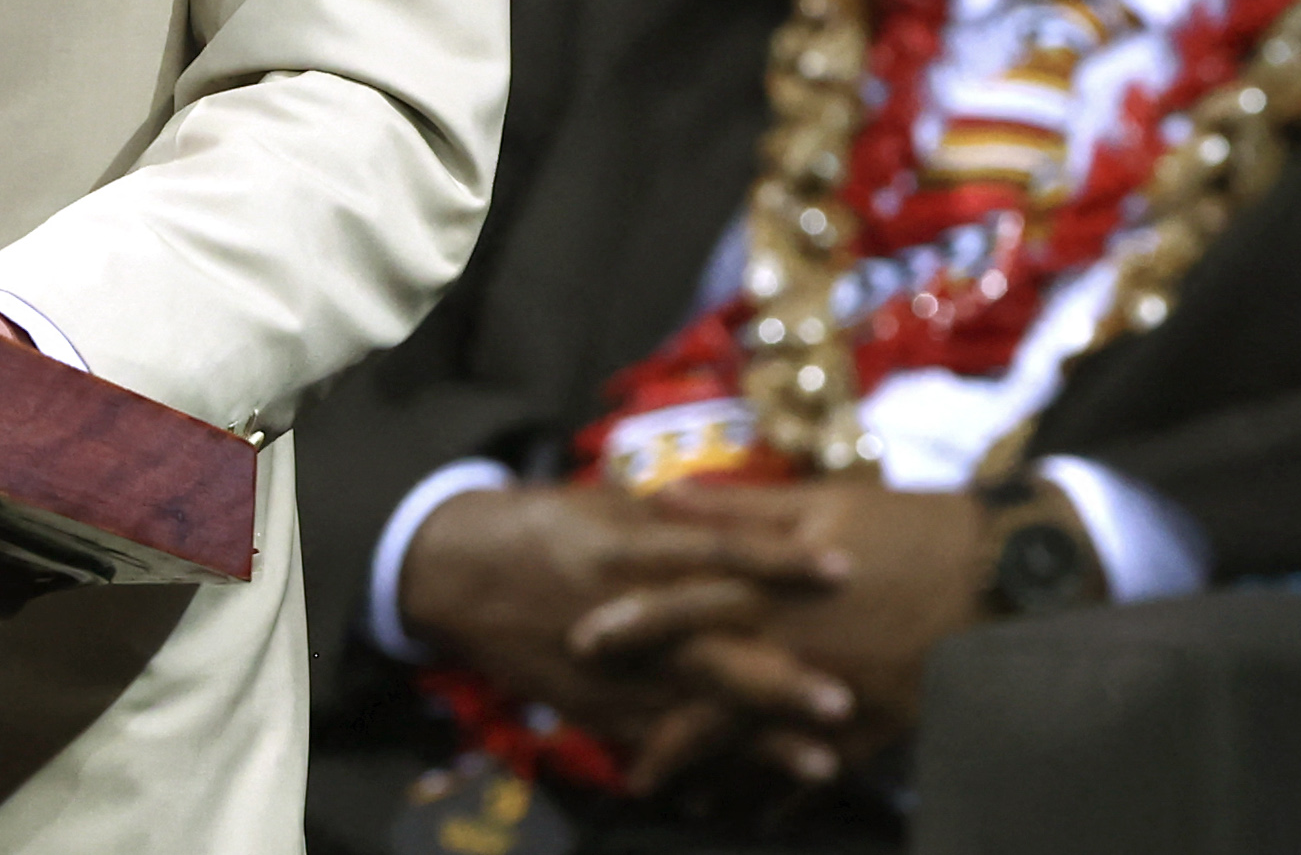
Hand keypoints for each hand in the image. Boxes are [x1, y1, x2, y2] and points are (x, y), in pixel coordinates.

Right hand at [398, 482, 857, 784]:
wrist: (455, 571)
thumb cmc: (541, 526)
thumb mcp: (605, 504)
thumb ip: (676, 519)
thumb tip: (753, 515)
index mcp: (627, 547)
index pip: (717, 551)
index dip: (779, 559)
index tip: (844, 567)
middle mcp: (623, 611)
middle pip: (711, 648)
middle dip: (778, 680)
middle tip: (845, 701)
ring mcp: (609, 669)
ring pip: (695, 709)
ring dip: (759, 740)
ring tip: (822, 763)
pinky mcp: (595, 708)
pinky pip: (658, 742)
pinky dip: (708, 767)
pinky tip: (755, 795)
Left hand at [591, 480, 1013, 771]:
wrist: (1006, 573)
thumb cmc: (908, 527)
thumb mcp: (820, 502)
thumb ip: (738, 507)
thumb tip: (662, 493)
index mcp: (777, 587)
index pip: (690, 606)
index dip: (634, 625)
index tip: (581, 642)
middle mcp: (800, 647)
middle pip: (719, 695)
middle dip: (668, 730)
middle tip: (623, 767)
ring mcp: (842, 692)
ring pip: (768, 742)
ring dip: (722, 773)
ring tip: (679, 800)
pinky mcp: (883, 721)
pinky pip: (829, 765)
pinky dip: (792, 789)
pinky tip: (763, 815)